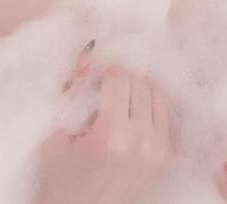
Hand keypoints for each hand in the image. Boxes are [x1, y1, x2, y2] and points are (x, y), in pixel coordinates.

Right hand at [41, 45, 175, 203]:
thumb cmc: (64, 173)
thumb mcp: (57, 131)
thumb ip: (73, 89)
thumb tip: (89, 53)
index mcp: (111, 135)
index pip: (119, 77)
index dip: (106, 73)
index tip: (97, 79)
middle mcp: (142, 141)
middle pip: (142, 81)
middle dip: (124, 79)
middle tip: (109, 90)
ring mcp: (160, 150)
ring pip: (159, 93)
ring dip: (141, 89)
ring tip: (123, 102)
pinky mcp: (169, 157)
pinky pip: (167, 115)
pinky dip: (153, 108)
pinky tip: (137, 115)